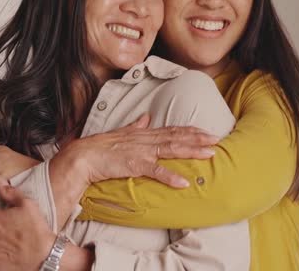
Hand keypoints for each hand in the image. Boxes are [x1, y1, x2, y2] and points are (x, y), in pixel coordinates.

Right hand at [54, 113, 219, 188]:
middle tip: (217, 140)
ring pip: (171, 150)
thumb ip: (135, 126)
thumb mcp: (120, 133)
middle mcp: (145, 140)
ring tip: (209, 154)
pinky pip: (155, 171)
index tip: (207, 131)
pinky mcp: (133, 164)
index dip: (190, 131)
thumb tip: (146, 116)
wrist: (81, 157)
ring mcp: (140, 151)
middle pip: (176, 138)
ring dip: (191, 151)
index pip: (171, 130)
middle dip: (198, 139)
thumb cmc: (99, 147)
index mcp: (143, 134)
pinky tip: (183, 183)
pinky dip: (170, 176)